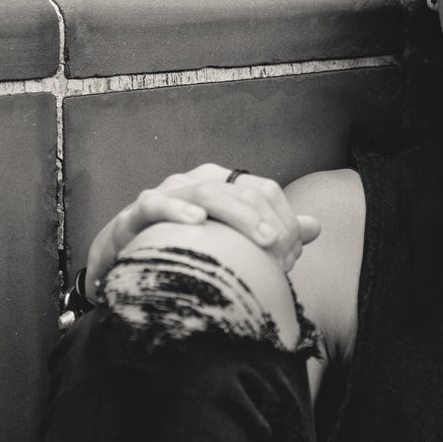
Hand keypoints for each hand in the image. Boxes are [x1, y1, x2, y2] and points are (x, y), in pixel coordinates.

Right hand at [86, 164, 322, 288]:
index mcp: (221, 185)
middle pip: (242, 190)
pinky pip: (156, 203)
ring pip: (207, 192)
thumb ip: (272, 232)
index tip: (294, 256)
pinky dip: (177, 209)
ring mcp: (166, 193)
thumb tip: (315, 226)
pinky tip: (197, 221)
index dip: (284, 219)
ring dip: (239, 215)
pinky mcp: (136, 212)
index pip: (263, 190)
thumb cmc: (186, 247)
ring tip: (262, 240)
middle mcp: (196, 181)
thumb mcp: (231, 241)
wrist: (127, 259)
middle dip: (267, 222)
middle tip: (281, 254)